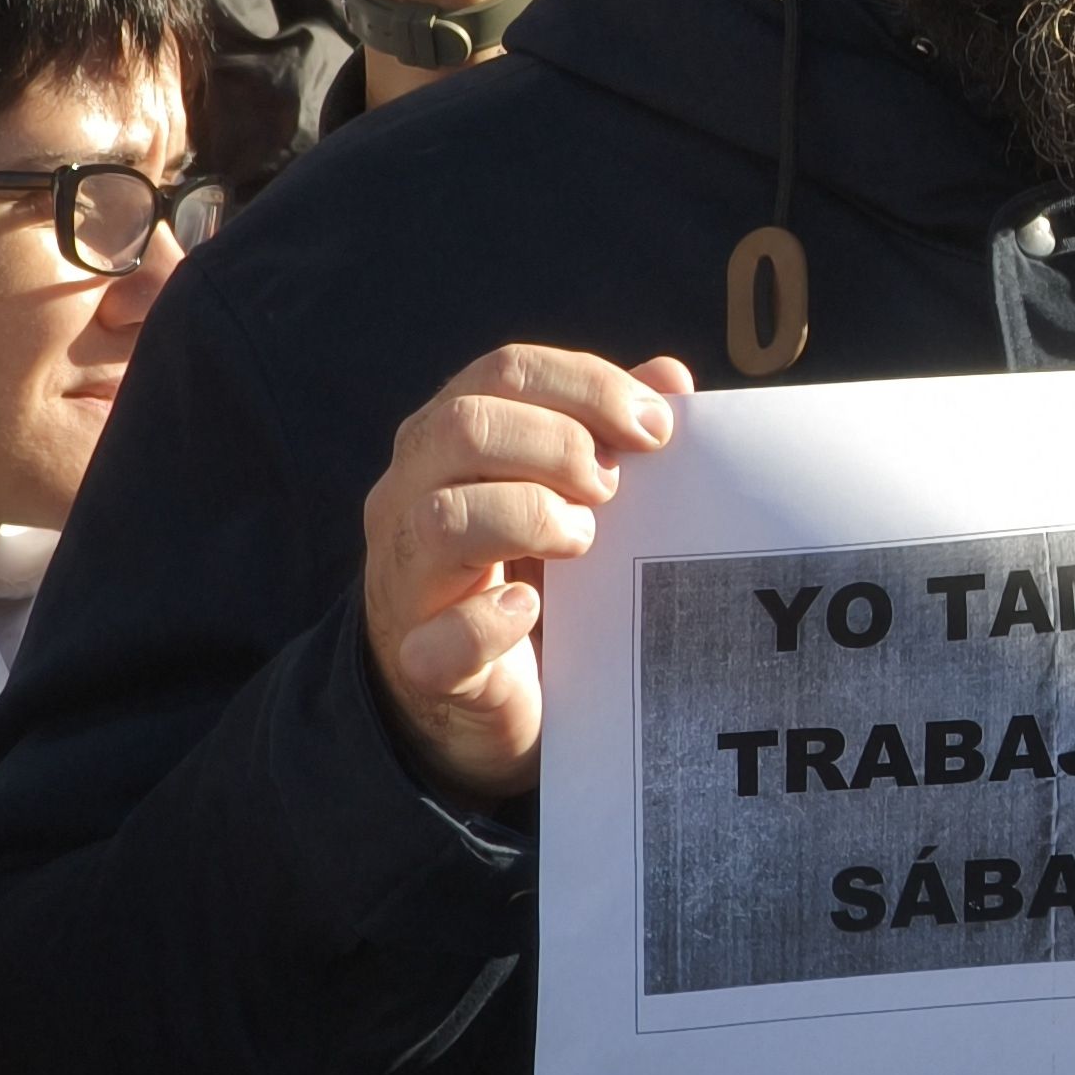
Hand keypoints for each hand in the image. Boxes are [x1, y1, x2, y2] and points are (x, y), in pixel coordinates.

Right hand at [363, 345, 693, 792]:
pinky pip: (442, 636)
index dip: (586, 386)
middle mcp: (409, 497)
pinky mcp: (422, 663)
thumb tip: (669, 376)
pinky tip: (531, 609)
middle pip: (463, 425)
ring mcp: (405, 579)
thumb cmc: (538, 576)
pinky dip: (493, 620)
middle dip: (559, 444)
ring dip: (531, 517)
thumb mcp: (575, 496)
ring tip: (584, 542)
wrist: (490, 702)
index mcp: (448, 442)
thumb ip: (613, 433)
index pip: (504, 373)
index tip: (656, 429)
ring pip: (442, 517)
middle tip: (614, 488)